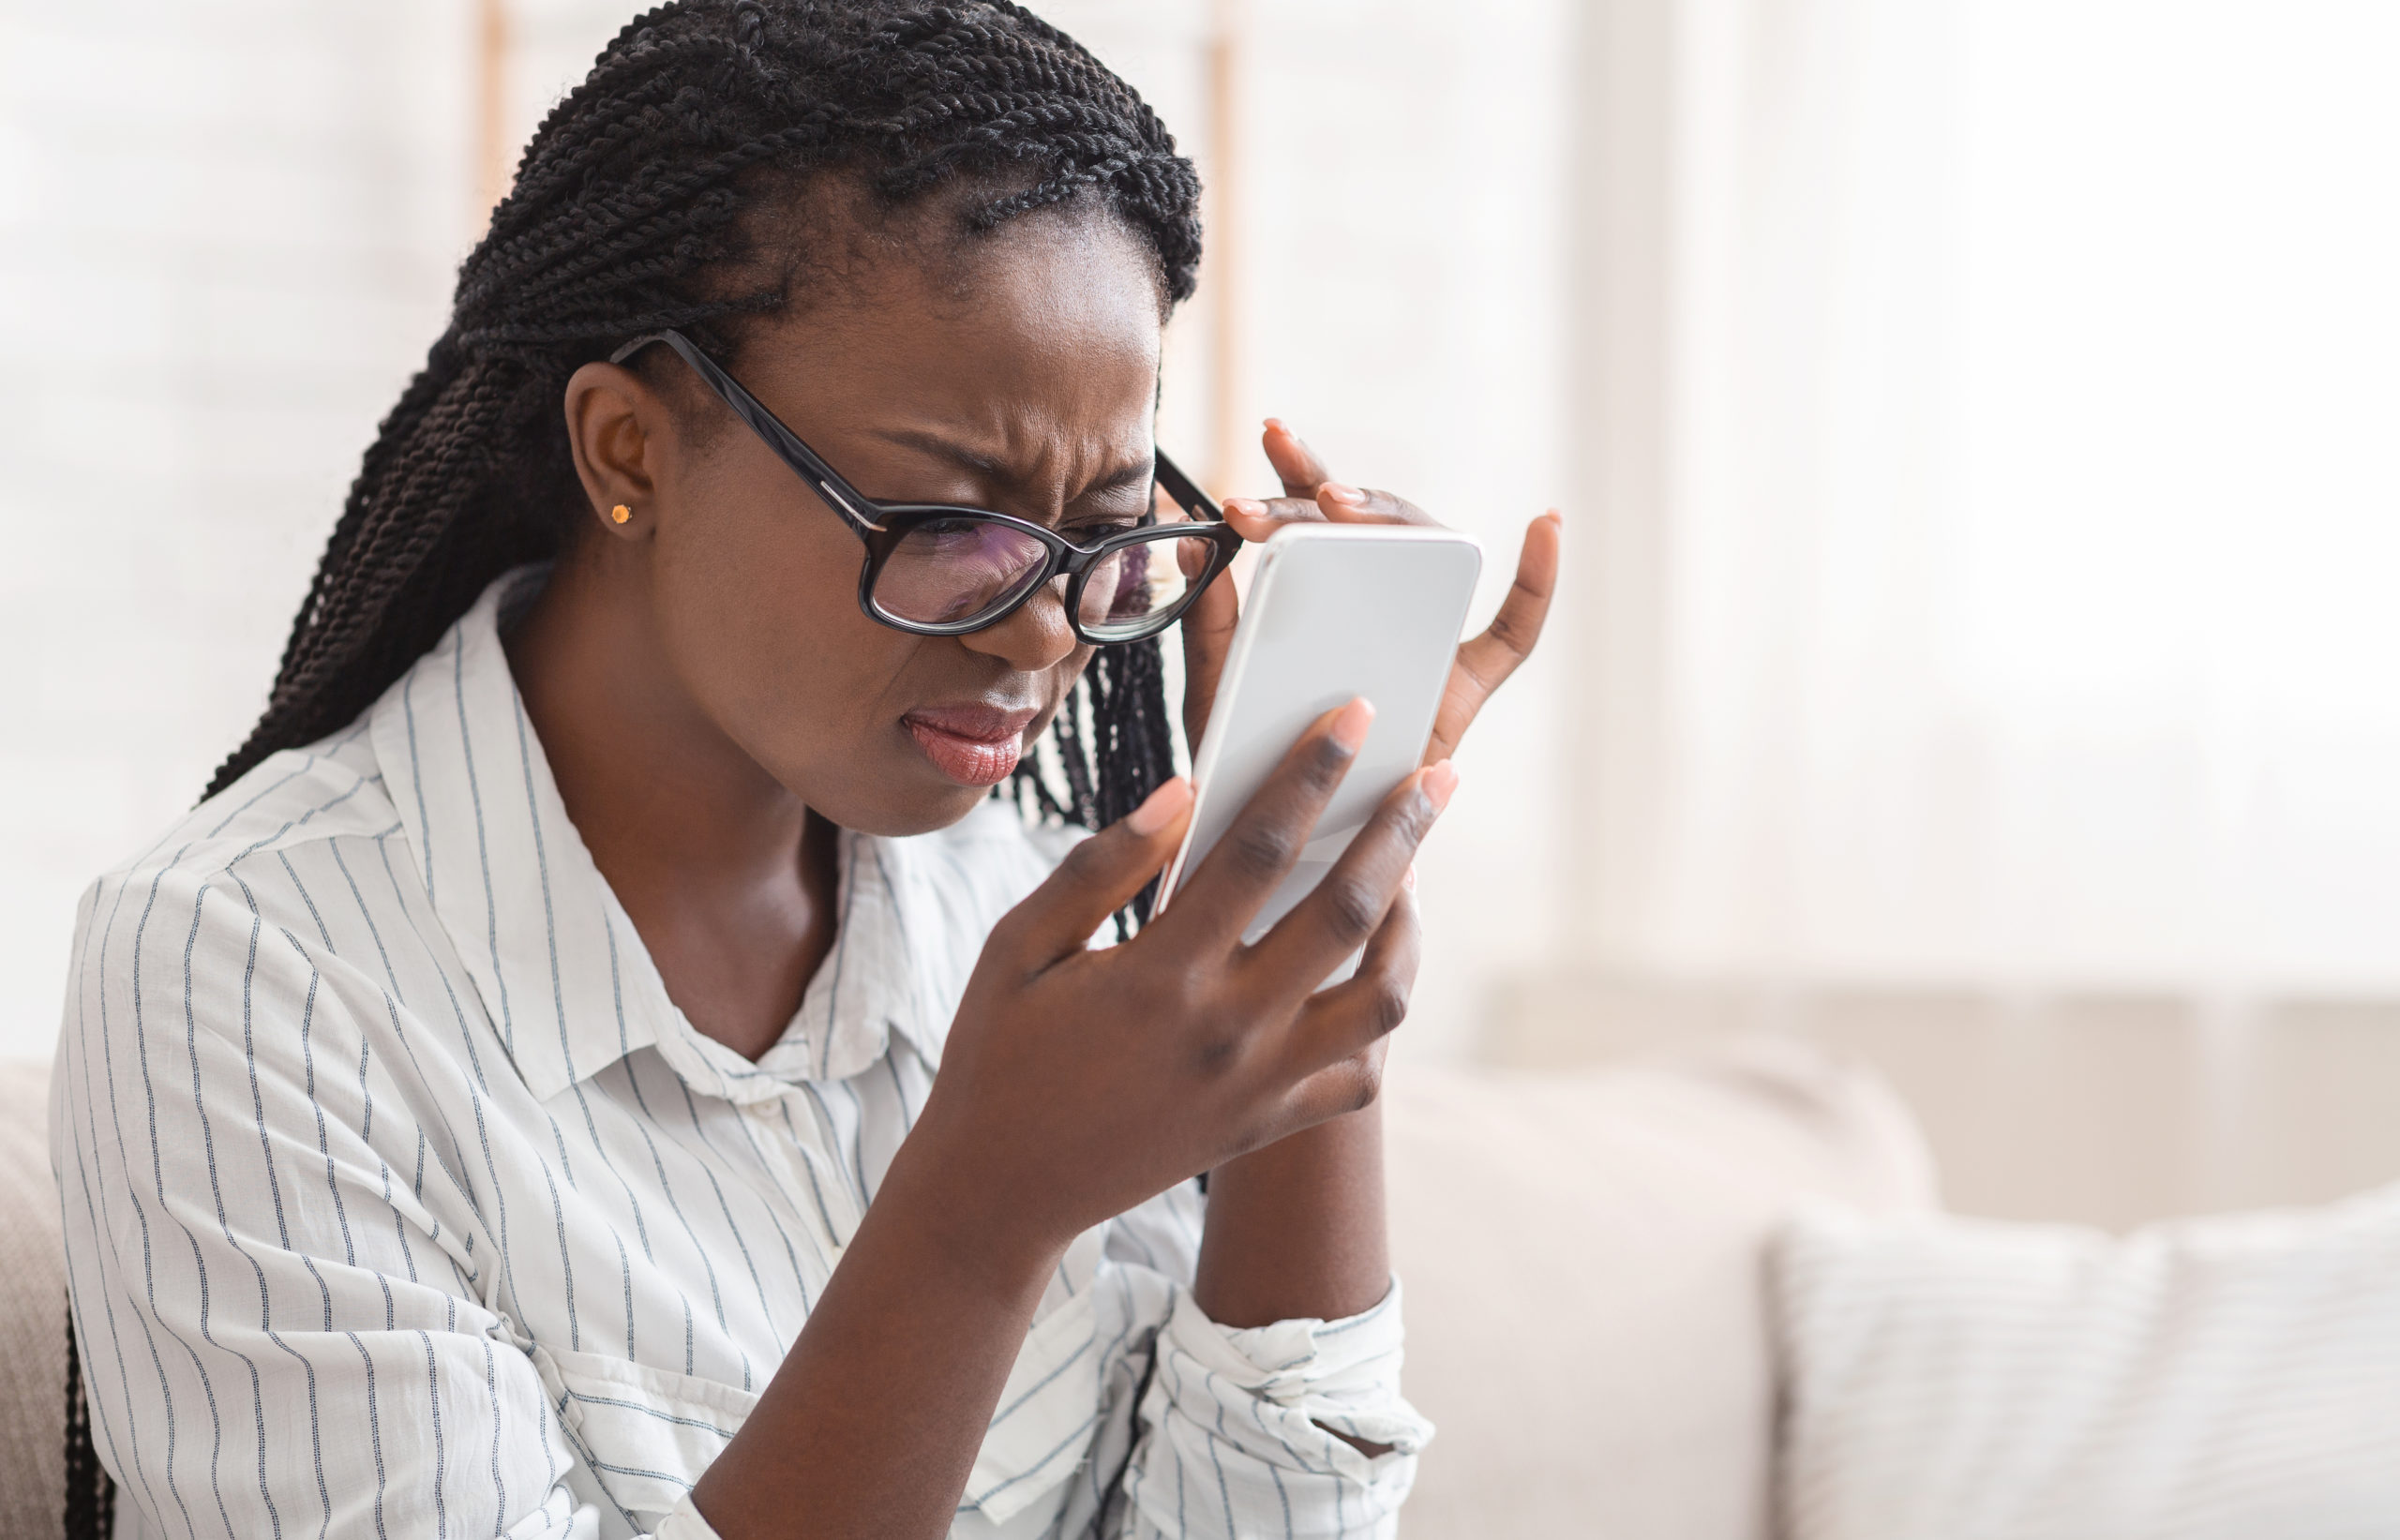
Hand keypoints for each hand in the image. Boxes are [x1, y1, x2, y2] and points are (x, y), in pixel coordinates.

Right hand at [910, 698, 1453, 1259]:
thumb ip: (1101, 867)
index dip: (1312, 772)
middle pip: (1345, 912)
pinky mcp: (1266, 1127)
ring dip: (1408, 929)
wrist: (999, 1192)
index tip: (1354, 718)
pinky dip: (1379, 1023)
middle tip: (1435, 775)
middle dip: (1399, 831)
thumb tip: (1182, 791)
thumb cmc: (998, 1056)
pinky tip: (1373, 972)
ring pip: (1380, 1000)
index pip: (1260, 849)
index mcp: (1159, 977)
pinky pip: (1359, 1077)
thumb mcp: (1018, 947)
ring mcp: (1257, 1088)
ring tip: (1410, 877)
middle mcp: (1225, 1033)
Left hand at [1178, 419, 1562, 763]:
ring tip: (1338, 506)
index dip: (1301, 473)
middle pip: (1370, 526)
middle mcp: (1379, 605)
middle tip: (1272, 499)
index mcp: (1322, 599)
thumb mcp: (1215, 689)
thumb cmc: (1252, 765)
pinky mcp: (1464, 688)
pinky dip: (1541, 581)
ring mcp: (1427, 639)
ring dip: (1390, 515)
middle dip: (1324, 495)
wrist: (1289, 847)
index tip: (1271, 432)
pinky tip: (1547, 525)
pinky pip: (1515, 632)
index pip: (1318, 520)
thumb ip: (1209, 623)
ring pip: (1426, 553)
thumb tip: (1195, 545)